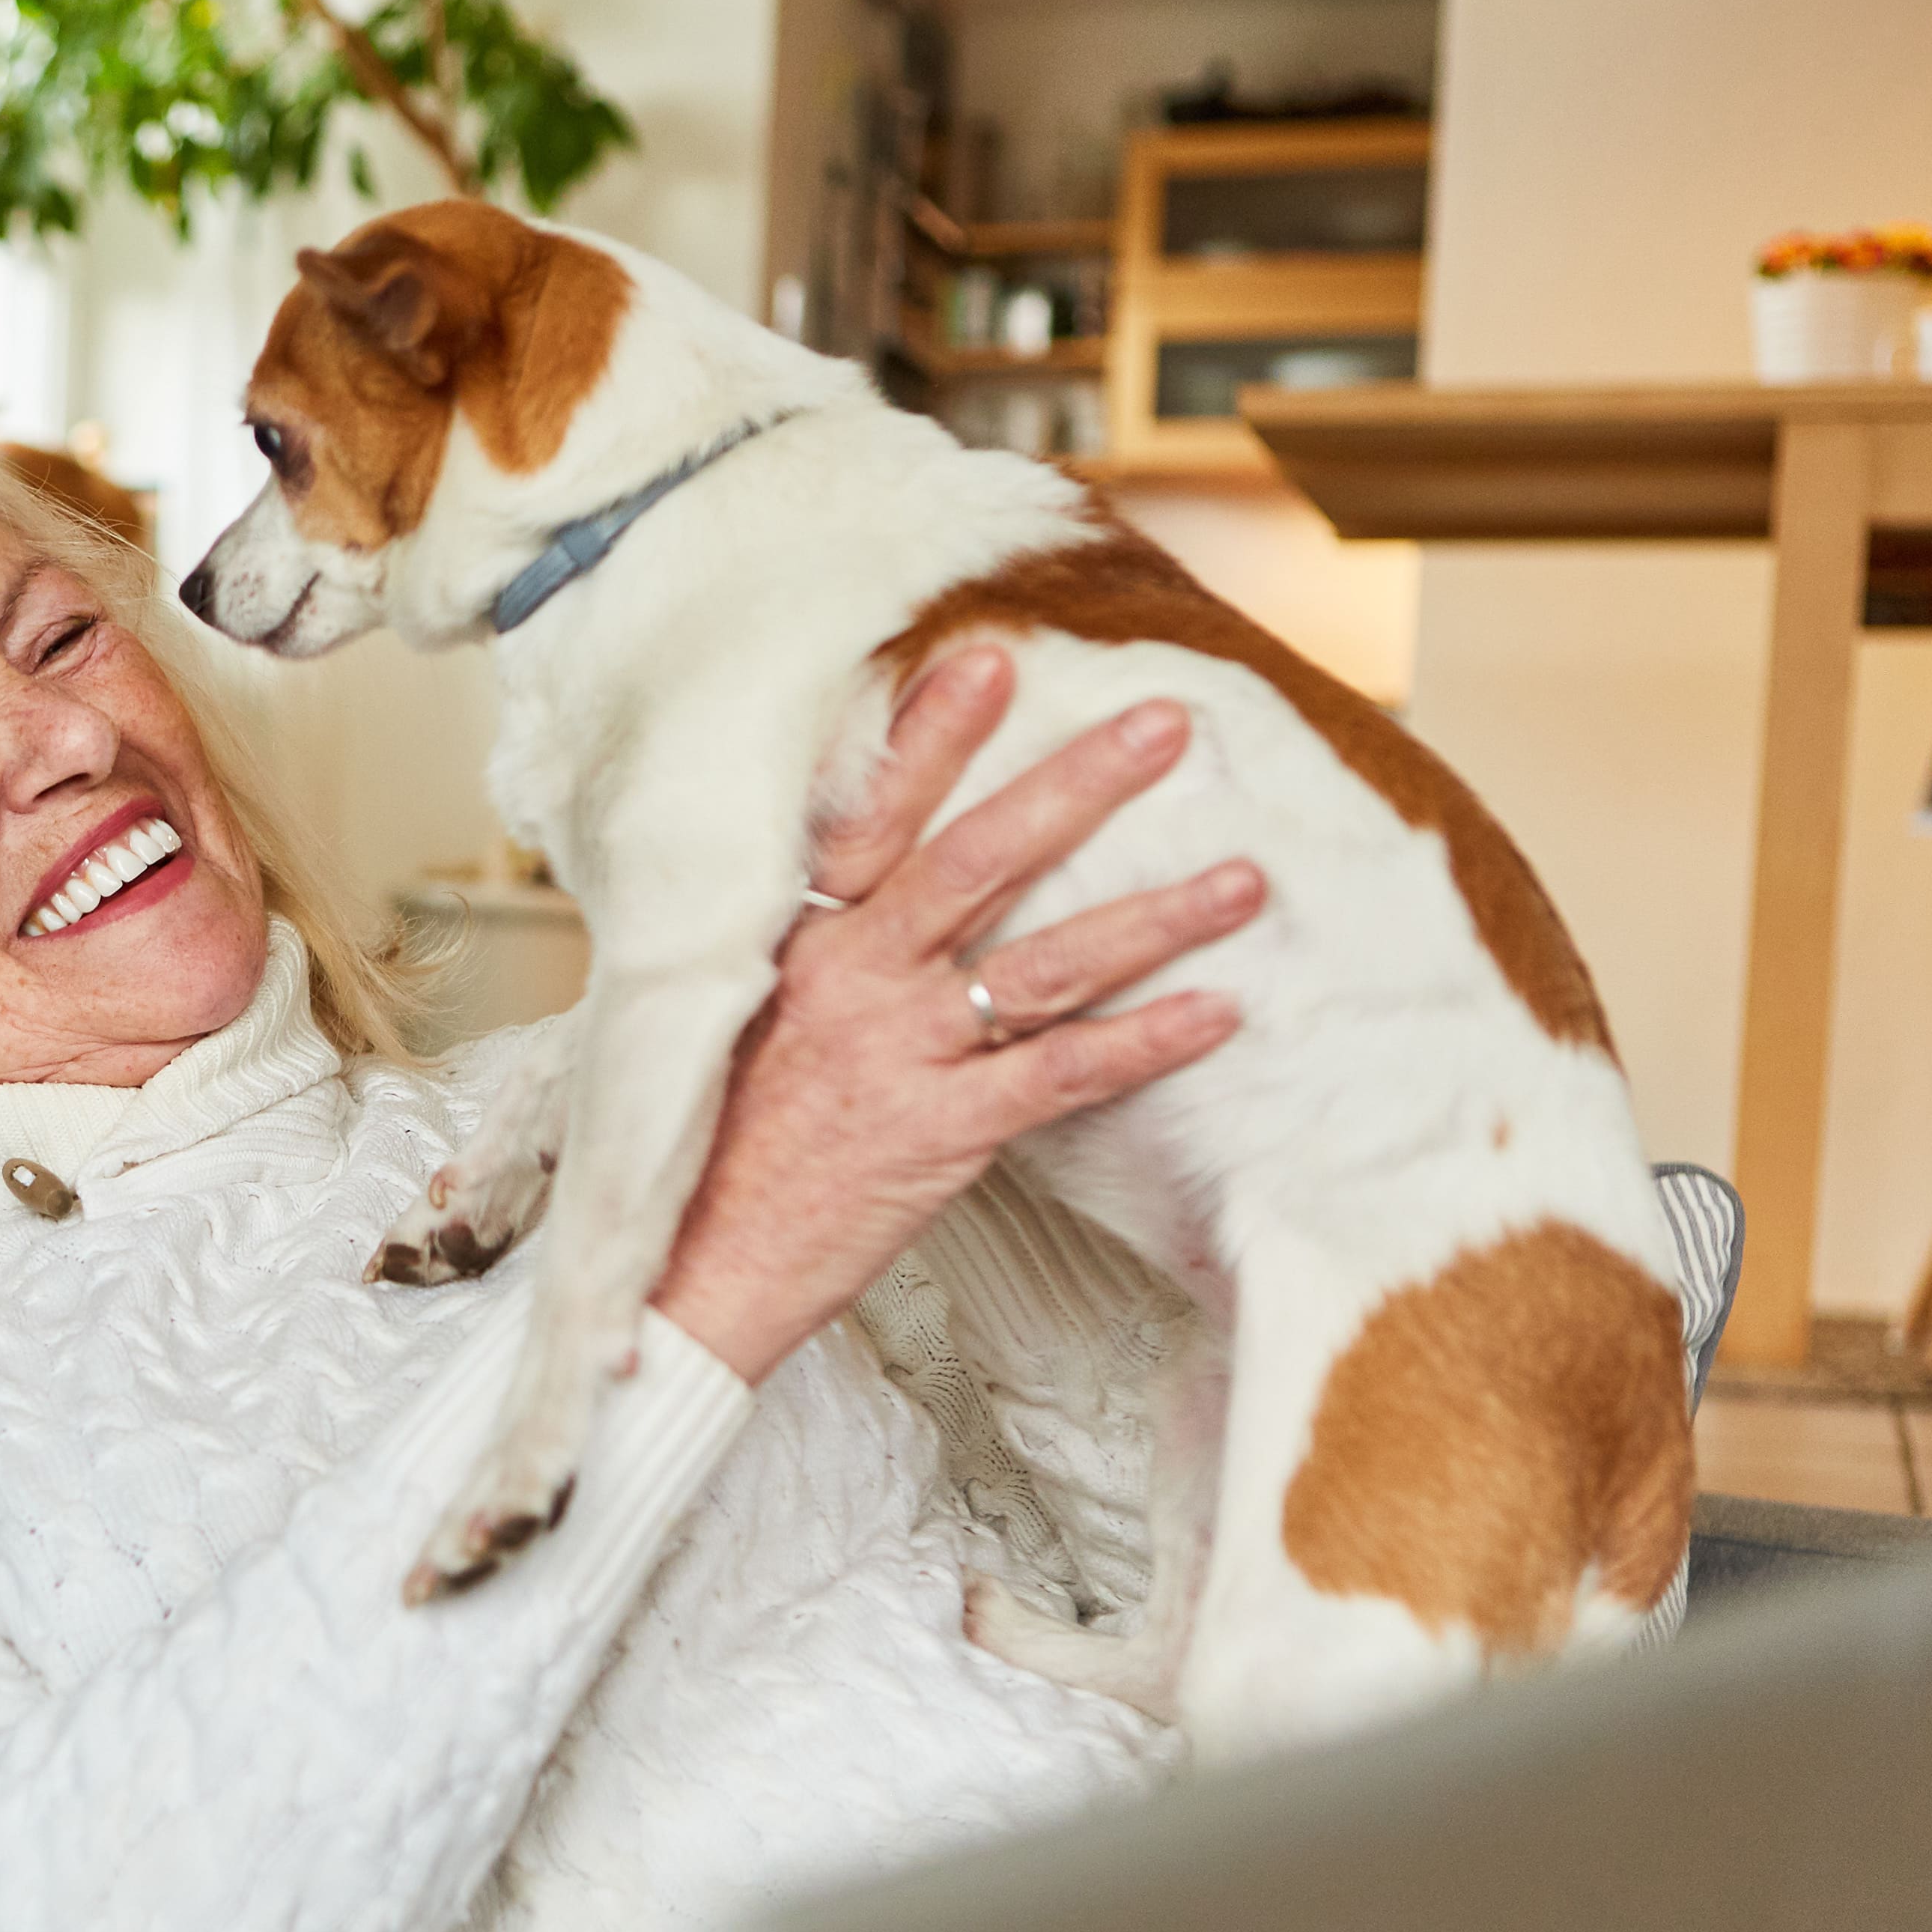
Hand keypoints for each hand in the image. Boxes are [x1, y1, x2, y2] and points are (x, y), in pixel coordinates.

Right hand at [650, 648, 1261, 1384]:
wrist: (689, 1270)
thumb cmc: (713, 1151)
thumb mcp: (727, 1022)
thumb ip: (793, 953)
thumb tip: (850, 896)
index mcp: (795, 940)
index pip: (870, 816)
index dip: (931, 739)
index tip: (992, 661)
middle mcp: (850, 978)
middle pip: (978, 860)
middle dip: (1080, 787)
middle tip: (1166, 726)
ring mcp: (898, 1053)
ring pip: (1042, 963)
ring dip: (1152, 916)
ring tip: (1242, 878)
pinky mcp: (939, 1134)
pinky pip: (1060, 1074)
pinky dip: (1142, 1042)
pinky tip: (1215, 1013)